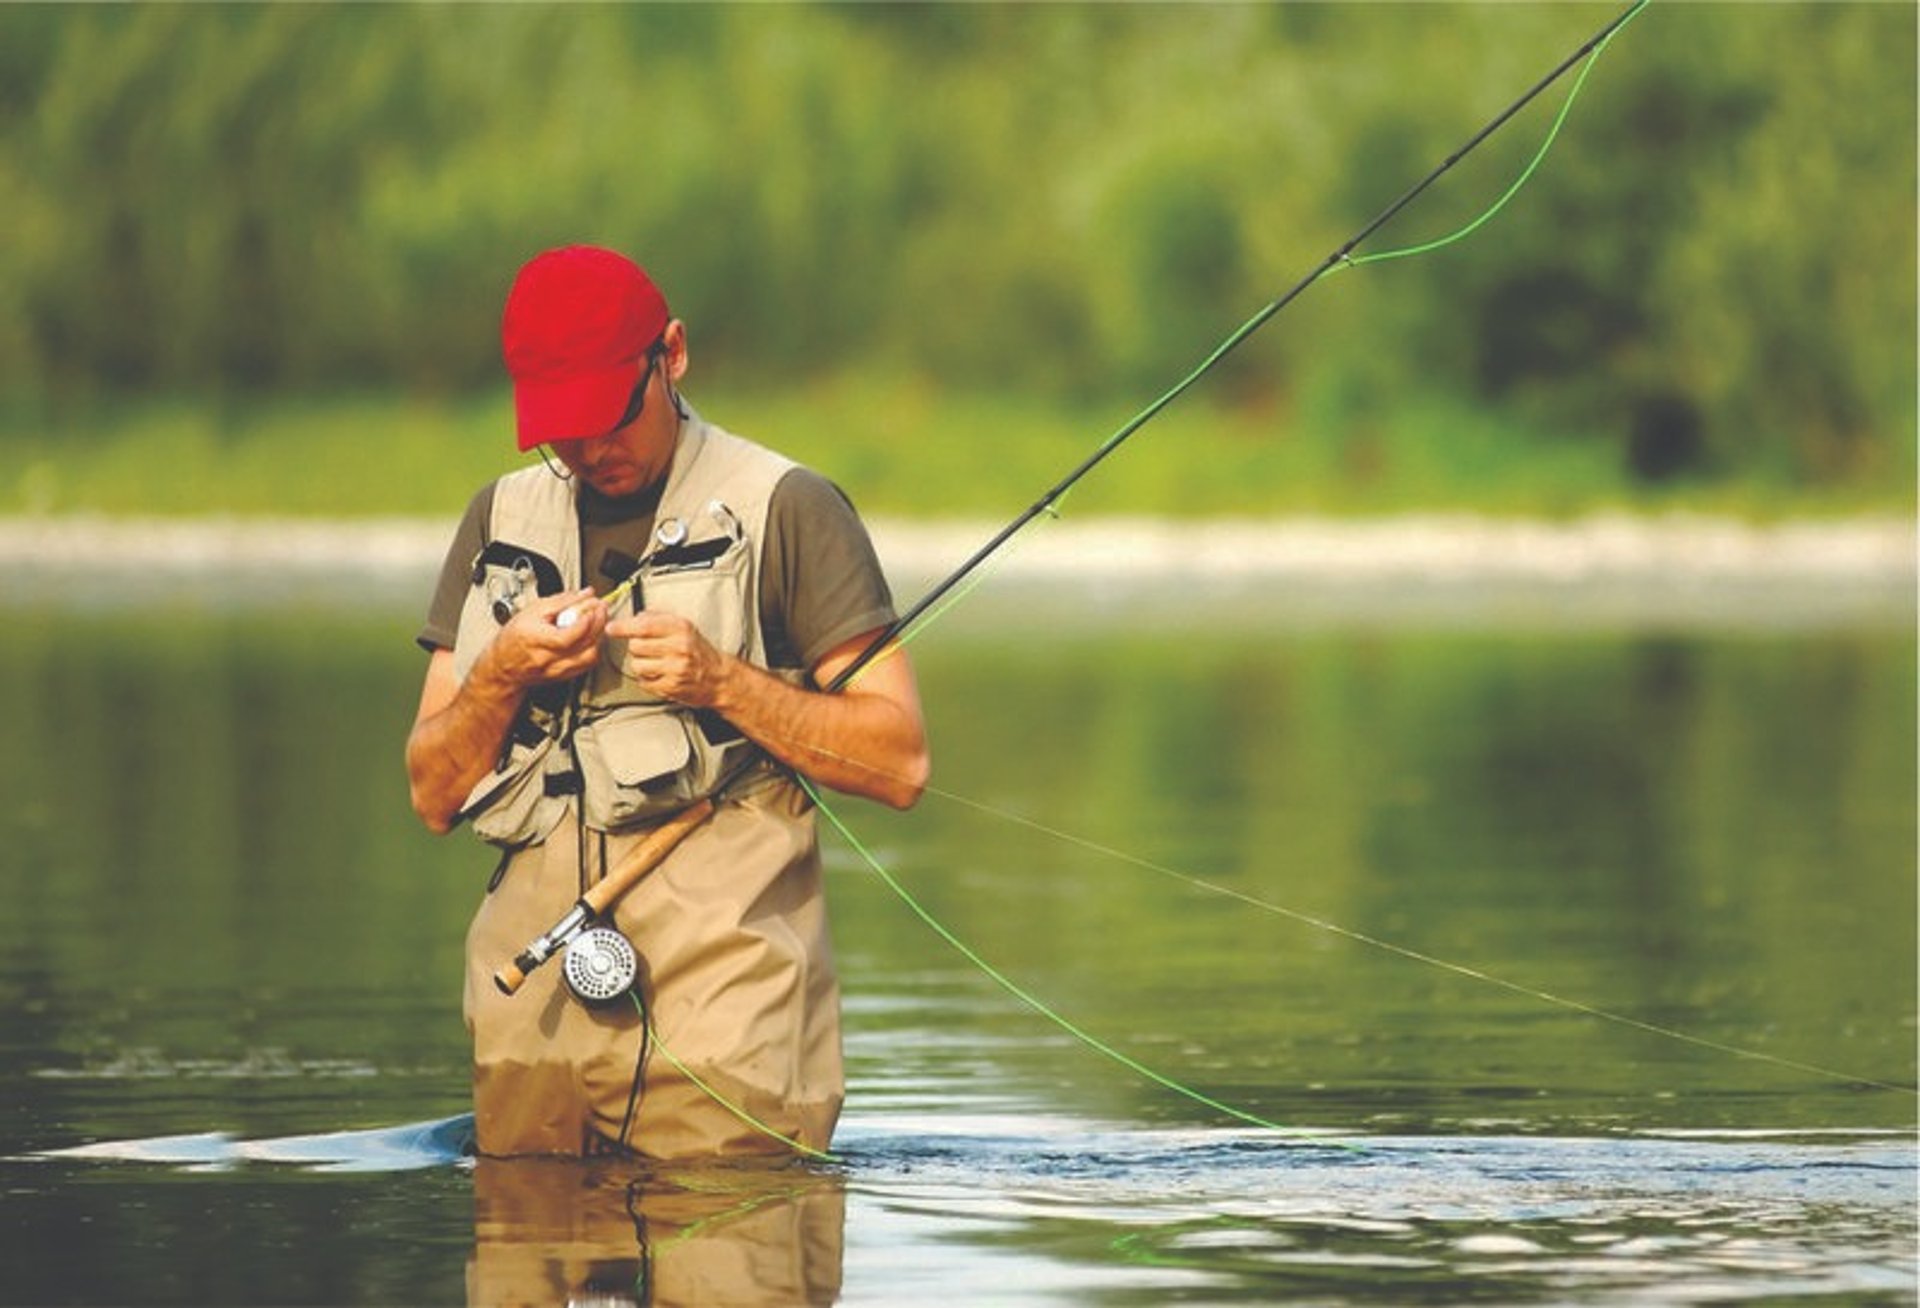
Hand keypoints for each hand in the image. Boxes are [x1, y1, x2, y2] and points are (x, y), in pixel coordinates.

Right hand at [481, 587, 606, 689]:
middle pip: (583, 645)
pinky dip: (594, 647)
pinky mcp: (565, 675)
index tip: (593, 606)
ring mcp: (557, 670)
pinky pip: (588, 663)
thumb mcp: (532, 610)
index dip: (585, 621)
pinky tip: (592, 636)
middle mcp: (547, 659)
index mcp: (535, 640)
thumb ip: (561, 601)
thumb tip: (584, 594)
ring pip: (589, 656)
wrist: (504, 665)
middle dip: (598, 623)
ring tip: (597, 620)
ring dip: (599, 636)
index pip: (566, 637)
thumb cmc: (514, 637)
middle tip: (601, 607)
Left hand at [607, 610, 726, 706]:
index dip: (624, 627)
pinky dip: (647, 679)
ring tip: (655, 663)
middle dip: (636, 647)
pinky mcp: (671, 687)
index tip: (611, 628)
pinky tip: (659, 675)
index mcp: (681, 628)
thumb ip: (659, 618)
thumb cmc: (698, 651)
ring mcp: (675, 669)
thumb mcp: (684, 627)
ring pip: (637, 665)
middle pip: (636, 646)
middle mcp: (679, 647)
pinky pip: (644, 682)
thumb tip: (636, 616)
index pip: (645, 626)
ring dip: (641, 664)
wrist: (719, 677)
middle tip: (648, 649)